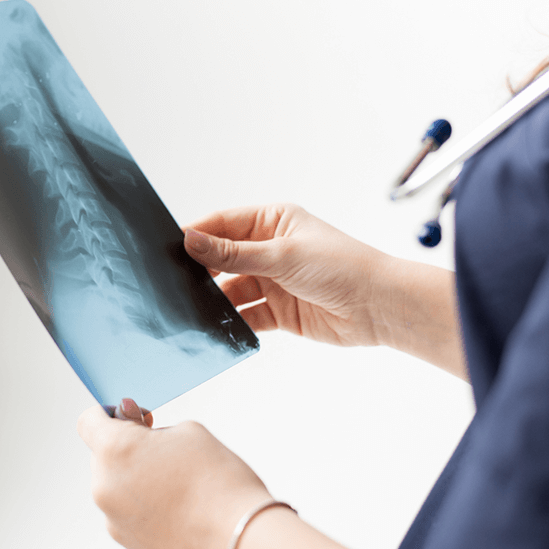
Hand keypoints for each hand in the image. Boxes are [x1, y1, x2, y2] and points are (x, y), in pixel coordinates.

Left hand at [78, 399, 271, 548]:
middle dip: (129, 451)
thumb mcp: (190, 432)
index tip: (131, 419)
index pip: (88, 422)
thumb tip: (137, 432)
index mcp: (114, 451)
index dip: (108, 414)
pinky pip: (133, 521)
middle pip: (103, 458)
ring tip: (183, 489)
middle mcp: (105, 489)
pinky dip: (150, 513)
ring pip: (118, 492)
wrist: (242, 546)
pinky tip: (184, 515)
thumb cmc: (220, 485)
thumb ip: (153, 429)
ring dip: (138, 484)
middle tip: (168, 453)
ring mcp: (116, 524)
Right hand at [184, 203, 387, 347]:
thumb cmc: (342, 266)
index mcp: (272, 221)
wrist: (379, 306)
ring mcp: (273, 281)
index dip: (196, 235)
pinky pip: (246, 316)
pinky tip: (219, 327)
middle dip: (201, 270)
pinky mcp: (279, 312)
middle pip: (223, 259)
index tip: (169, 246)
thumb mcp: (281, 255)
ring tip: (194, 308)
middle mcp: (270, 249)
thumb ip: (232, 253)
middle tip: (174, 281)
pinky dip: (233, 323)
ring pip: (231, 290)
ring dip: (216, 300)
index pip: (223, 224)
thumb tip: (191, 240)